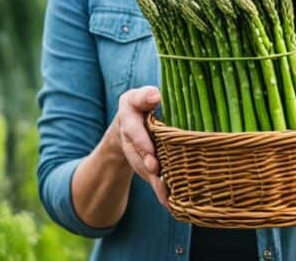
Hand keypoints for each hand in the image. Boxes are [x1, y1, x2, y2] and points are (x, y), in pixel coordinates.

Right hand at [112, 86, 168, 208]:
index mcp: (129, 110)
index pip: (133, 123)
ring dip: (153, 180)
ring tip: (165, 193)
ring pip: (142, 165)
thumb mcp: (143, 96)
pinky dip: (158, 187)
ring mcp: (132, 148)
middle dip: (146, 161)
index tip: (151, 153)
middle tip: (156, 170)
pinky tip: (168, 200)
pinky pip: (148, 174)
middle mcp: (127, 131)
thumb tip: (155, 95)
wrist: (129, 121)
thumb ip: (146, 96)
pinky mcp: (141, 161)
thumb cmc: (144, 103)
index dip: (142, 140)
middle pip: (136, 149)